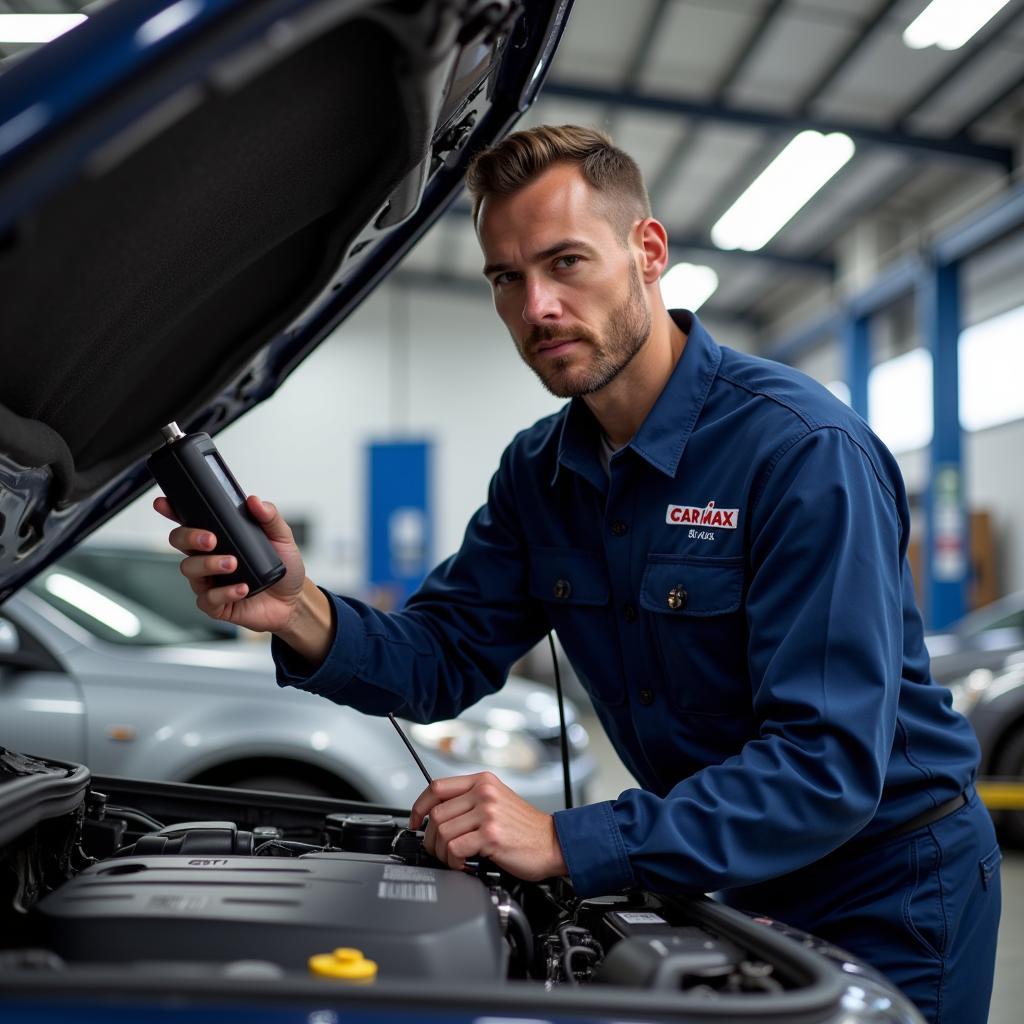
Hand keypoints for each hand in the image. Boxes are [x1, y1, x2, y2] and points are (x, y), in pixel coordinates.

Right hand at [155, 493, 305, 633]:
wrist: (293, 600)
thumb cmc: (282, 567)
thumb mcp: (282, 537)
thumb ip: (269, 517)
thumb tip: (254, 501)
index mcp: (220, 537)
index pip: (191, 520)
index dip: (173, 510)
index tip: (165, 503)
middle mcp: (209, 556)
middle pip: (180, 541)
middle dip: (190, 536)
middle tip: (211, 539)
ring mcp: (209, 581)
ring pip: (190, 569)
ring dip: (209, 564)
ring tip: (232, 564)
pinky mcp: (216, 604)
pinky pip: (208, 598)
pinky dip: (225, 592)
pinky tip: (242, 588)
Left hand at [408, 772, 566, 880]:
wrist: (554, 843)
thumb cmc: (526, 828)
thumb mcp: (498, 801)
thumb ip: (471, 800)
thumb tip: (437, 814)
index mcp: (483, 781)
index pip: (437, 787)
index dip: (419, 806)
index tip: (415, 821)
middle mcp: (484, 793)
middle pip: (436, 814)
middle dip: (431, 839)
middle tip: (438, 851)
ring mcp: (488, 813)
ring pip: (442, 832)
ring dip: (441, 852)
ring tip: (453, 859)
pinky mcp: (491, 835)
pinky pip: (455, 848)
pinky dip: (453, 861)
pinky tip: (463, 864)